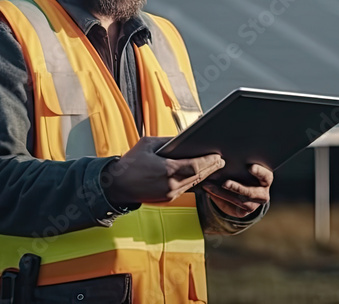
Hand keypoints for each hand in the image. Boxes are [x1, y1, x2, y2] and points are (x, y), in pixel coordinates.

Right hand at [104, 136, 225, 205]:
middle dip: (210, 168)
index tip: (217, 156)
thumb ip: (167, 141)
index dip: (209, 162)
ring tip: (213, 167)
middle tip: (221, 161)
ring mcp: (170, 194)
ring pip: (193, 184)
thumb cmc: (130, 163)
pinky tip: (199, 176)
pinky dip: (194, 182)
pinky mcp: (167, 199)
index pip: (195, 166)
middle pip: (198, 176)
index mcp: (167, 170)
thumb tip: (182, 139)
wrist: (117, 185)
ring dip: (204, 176)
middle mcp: (171, 185)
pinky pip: (186, 189)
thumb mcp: (147, 144)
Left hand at [202, 164, 271, 217]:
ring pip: (238, 201)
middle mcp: (262, 193)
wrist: (240, 189)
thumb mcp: (242, 167)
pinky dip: (218, 198)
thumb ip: (236, 164)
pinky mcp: (243, 212)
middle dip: (237, 188)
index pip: (265, 176)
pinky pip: (231, 206)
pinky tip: (209, 191)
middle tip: (225, 183)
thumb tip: (220, 158)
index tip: (250, 167)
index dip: (259, 172)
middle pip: (250, 192)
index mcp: (266, 179)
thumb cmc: (243, 171)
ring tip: (209, 186)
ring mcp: (254, 204)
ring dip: (222, 193)